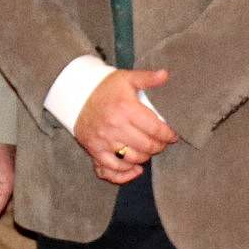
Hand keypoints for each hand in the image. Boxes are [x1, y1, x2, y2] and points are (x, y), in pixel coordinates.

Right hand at [75, 68, 176, 183]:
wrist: (76, 95)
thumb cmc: (105, 88)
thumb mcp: (126, 78)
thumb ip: (147, 78)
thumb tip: (165, 75)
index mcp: (126, 109)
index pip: (156, 129)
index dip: (168, 135)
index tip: (172, 136)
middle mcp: (115, 126)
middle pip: (147, 146)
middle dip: (159, 146)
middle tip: (161, 143)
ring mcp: (104, 140)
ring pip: (133, 158)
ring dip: (145, 157)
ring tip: (148, 150)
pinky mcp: (94, 150)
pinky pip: (111, 169)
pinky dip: (126, 173)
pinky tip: (135, 168)